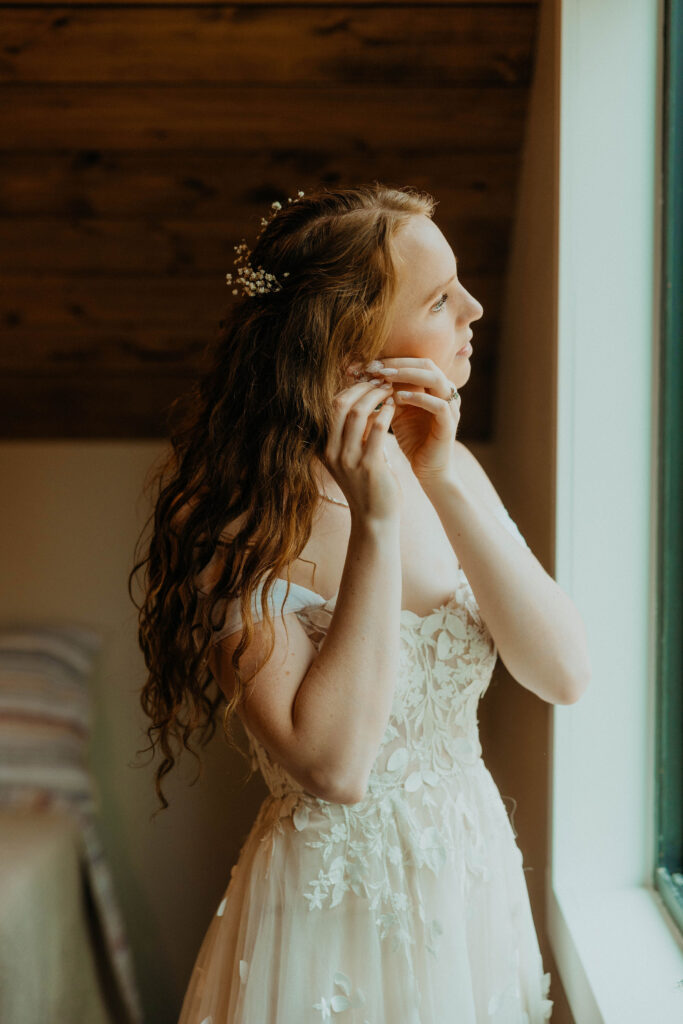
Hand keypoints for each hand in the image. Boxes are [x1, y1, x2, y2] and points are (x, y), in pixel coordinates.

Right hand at [323, 377, 403, 524]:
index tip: (367, 380)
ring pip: (358, 413)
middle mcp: (331, 452)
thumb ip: (352, 432)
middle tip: (380, 381)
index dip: (349, 388)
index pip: (331, 407)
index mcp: (324, 448)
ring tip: (389, 390)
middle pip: (340, 405)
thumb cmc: (366, 484)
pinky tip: (395, 407)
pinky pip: (378, 429)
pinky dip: (387, 413)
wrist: (374, 518)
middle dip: (362, 388)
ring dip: (376, 396)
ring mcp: (348, 459)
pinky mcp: (369, 466)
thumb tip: (361, 399)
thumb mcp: (351, 456)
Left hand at [369, 357, 461, 485]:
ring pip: (435, 378)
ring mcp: (450, 407)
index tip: (368, 363)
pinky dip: (419, 398)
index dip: (392, 360)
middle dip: (398, 363)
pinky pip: (439, 405)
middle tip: (375, 367)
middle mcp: (445, 392)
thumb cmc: (412, 439)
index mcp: (433, 387)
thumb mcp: (397, 411)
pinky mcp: (450, 424)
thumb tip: (365, 374)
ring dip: (408, 375)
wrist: (428, 469)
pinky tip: (398, 398)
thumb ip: (388, 393)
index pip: (415, 362)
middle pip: (426, 363)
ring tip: (385, 378)